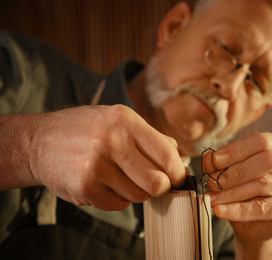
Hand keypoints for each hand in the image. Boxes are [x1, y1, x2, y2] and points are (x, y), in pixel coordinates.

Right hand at [22, 105, 186, 209]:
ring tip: (120, 177)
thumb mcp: (119, 119)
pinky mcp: (84, 187)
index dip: (177, 171)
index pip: (168, 155)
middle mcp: (111, 141)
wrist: (39, 142)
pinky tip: (105, 183)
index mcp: (125, 121)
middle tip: (151, 181)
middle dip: (159, 186)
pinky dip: (117, 198)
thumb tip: (179, 161)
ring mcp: (96, 166)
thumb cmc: (86, 130)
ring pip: (139, 196)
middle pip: (158, 182)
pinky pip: (118, 204)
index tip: (175, 176)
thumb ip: (152, 138)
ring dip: (135, 191)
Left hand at [202, 132, 271, 243]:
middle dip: (235, 172)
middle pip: (266, 160)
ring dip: (232, 193)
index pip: (260, 141)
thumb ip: (220, 164)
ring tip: (211, 199)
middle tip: (212, 184)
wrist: (254, 222)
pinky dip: (238, 210)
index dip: (236, 150)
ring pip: (263, 184)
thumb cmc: (244, 188)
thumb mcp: (230, 172)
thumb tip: (209, 158)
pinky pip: (263, 208)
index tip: (214, 161)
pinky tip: (220, 210)